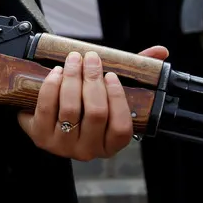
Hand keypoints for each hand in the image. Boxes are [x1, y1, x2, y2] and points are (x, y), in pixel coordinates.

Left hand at [17, 45, 168, 161]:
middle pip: (96, 113)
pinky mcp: (41, 138)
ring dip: (73, 78)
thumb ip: (135, 73)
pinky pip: (47, 108)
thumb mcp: (110, 92)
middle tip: (91, 57)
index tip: (111, 75)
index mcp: (110, 145)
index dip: (117, 98)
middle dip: (93, 79)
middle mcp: (89, 151)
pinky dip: (52, 86)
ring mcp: (63, 147)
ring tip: (74, 60)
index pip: (120, 127)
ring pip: (72, 108)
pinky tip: (56, 73)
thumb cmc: (85, 104)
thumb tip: (161, 51)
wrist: (47, 118)